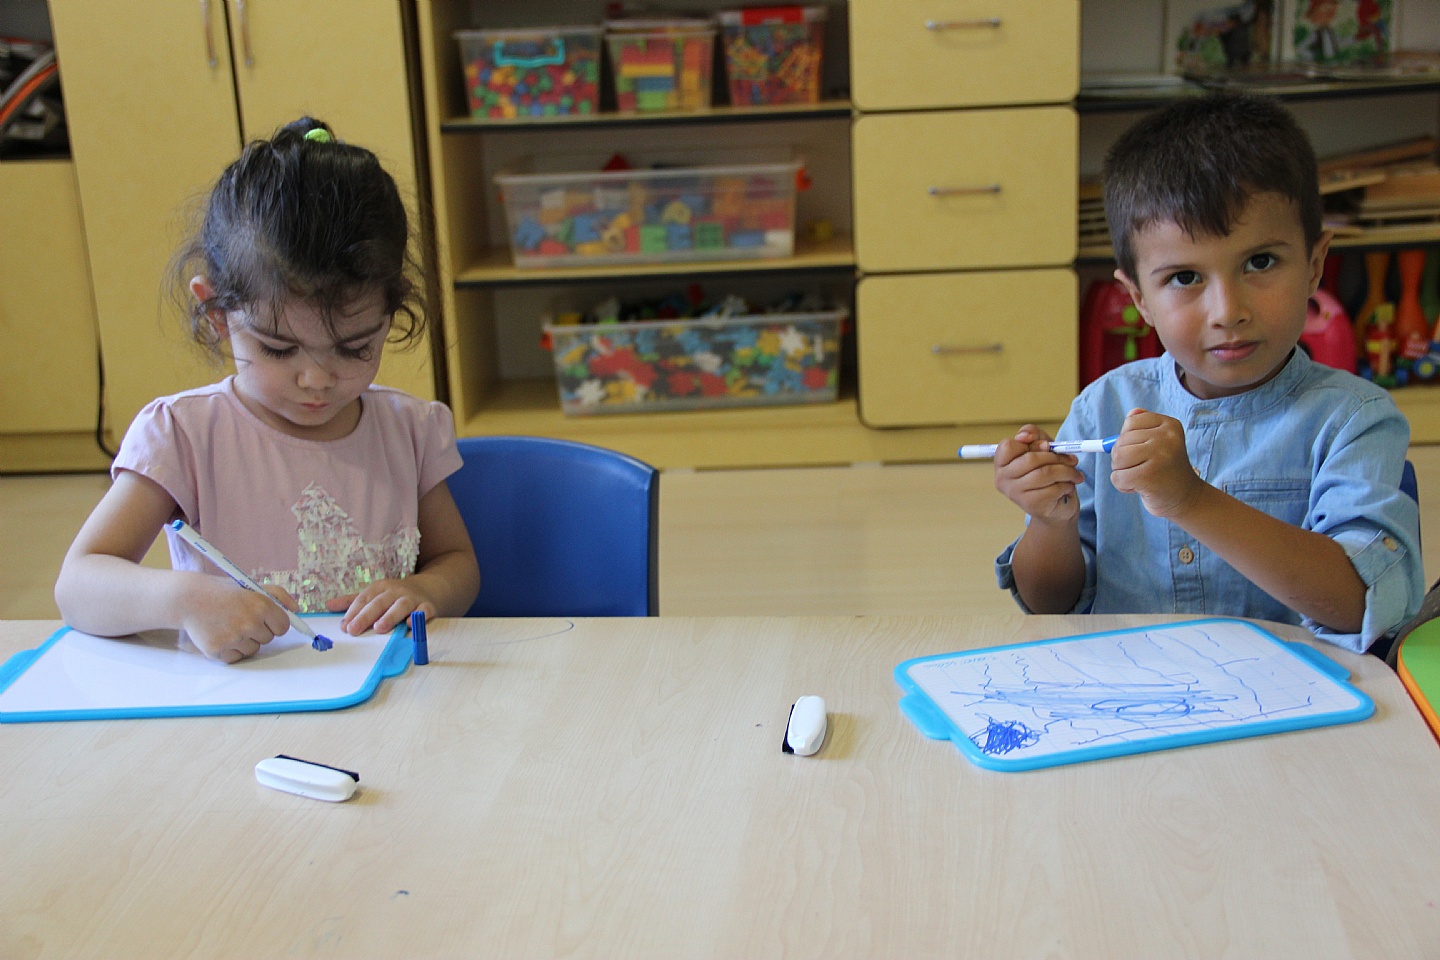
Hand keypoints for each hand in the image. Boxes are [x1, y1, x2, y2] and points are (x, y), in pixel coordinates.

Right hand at [178, 575, 292, 662]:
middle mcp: (249, 623)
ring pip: (253, 650)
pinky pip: (236, 658)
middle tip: (239, 618)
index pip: (283, 627)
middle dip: (258, 631)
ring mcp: (233, 638)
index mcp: (261, 605)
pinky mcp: (218, 650)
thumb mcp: (252, 586)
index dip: (274, 624)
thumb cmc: (224, 593)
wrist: (190, 599)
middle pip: (268, 639)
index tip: (263, 619)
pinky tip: (220, 634)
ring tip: (228, 625)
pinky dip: (230, 650)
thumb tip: (297, 610)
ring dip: (244, 642)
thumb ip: (278, 595)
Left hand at [327, 579, 434, 635]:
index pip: (364, 599)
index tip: (344, 626)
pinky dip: (417, 617)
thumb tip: (328, 605)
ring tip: (379, 628)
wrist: (428, 588)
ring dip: (390, 616)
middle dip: (366, 616)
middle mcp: (395, 591)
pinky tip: (409, 624)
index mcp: (380, 587)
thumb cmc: (395, 595)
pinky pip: (423, 611)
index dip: (353, 612)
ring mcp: (412, 598)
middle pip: (379, 603)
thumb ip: (352, 602)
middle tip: (354, 630)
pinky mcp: (427, 606)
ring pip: (400, 606)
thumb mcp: (375, 595)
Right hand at [994, 424, 1084, 522]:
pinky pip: (1054, 488)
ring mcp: (1015, 493)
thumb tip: (1031, 438)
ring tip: (1075, 474)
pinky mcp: (1031, 505)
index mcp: (1002, 463)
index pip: (1008, 446)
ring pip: (1045, 473)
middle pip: (1031, 459)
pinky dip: (1067, 485)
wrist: (1056, 507)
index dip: (1029, 443)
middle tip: (1072, 460)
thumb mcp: (1042, 449)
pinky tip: (1067, 487)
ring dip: (1067, 471)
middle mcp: (1002, 479)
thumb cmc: (1047, 474)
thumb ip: (1034, 435)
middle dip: (1057, 457)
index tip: (1046, 446)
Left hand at [1109, 408, 1204, 518]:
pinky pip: (1117, 477)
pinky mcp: (1149, 476)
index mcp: (1169, 425)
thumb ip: (1144, 426)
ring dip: (1122, 471)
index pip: (1130, 422)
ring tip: (1141, 476)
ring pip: (1117, 458)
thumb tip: (1132, 412)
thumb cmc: (1166, 470)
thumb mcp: (1159, 443)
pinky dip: (1123, 486)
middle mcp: (1167, 437)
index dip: (1128, 439)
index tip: (1142, 450)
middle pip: (1121, 442)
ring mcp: (1159, 456)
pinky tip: (1140, 487)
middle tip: (1143, 468)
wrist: (1186, 498)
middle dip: (1123, 459)